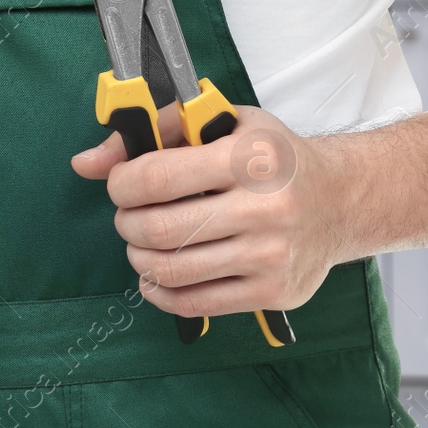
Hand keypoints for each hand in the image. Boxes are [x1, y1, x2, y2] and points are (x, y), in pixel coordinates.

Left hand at [71, 102, 344, 318]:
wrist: (342, 200)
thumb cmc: (270, 157)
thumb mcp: (219, 124)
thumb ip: (152, 133)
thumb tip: (85, 163)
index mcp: (250, 158)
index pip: (155, 178)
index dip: (120, 183)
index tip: (121, 184)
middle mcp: (267, 209)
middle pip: (157, 229)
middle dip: (125, 223)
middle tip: (131, 215)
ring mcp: (272, 256)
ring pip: (170, 270)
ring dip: (139, 257)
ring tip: (144, 241)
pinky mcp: (274, 293)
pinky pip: (194, 303)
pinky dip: (160, 291)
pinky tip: (158, 274)